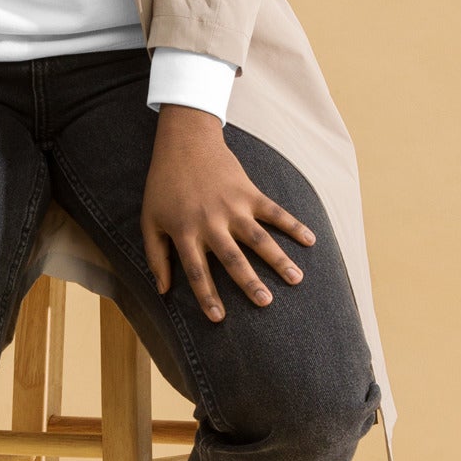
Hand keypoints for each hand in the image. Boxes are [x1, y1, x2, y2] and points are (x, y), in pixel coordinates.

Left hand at [140, 105, 315, 320]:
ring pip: (259, 238)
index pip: (196, 270)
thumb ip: (156, 256)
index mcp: (185, 231)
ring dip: (278, 259)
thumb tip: (162, 291)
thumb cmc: (164, 185)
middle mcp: (210, 221)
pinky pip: (274, 211)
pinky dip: (293, 224)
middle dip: (249, 282)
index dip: (206, 295)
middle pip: (232, 258)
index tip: (219, 318)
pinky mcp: (249, 192)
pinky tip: (310, 240)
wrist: (184, 142)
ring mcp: (233, 206)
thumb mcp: (150, 220)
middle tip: (265, 303)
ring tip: (296, 279)